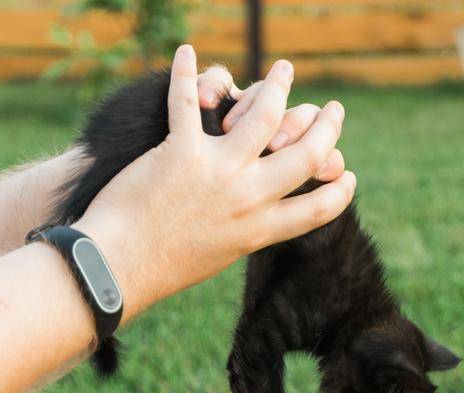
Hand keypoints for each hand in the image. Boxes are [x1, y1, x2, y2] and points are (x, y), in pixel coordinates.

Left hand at [75, 45, 355, 321]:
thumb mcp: (217, 255)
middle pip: (306, 152)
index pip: (318, 208)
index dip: (339, 189)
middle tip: (333, 110)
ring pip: (264, 114)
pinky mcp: (182, 151)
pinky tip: (186, 53)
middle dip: (326, 125)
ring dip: (276, 85)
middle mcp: (247, 199)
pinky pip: (187, 100)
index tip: (345, 173)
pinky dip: (185, 72)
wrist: (118, 268)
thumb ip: (244, 231)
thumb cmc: (162, 267)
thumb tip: (261, 218)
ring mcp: (217, 171)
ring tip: (283, 70)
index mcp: (258, 230)